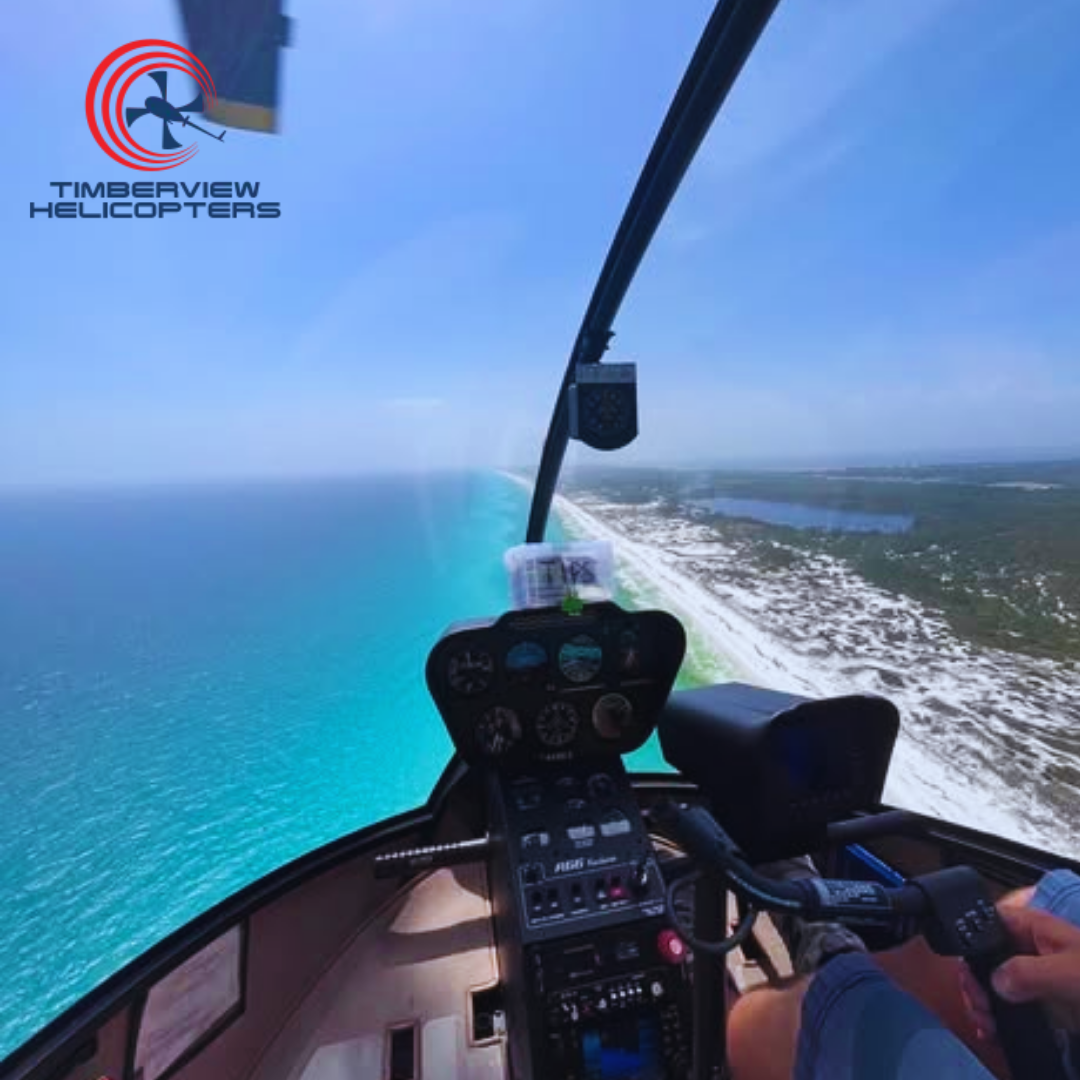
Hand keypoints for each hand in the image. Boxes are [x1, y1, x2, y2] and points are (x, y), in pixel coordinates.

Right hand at [960, 886, 1079, 1036]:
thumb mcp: (1070, 973)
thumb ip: (1028, 971)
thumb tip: (995, 980)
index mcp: (1037, 929)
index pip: (992, 920)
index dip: (974, 940)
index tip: (969, 970)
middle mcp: (1033, 949)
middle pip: (987, 955)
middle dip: (976, 980)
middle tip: (978, 1005)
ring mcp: (1038, 978)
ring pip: (995, 982)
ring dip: (982, 1002)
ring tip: (985, 1023)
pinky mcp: (1045, 1004)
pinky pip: (1010, 1006)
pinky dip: (996, 1017)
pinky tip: (993, 1031)